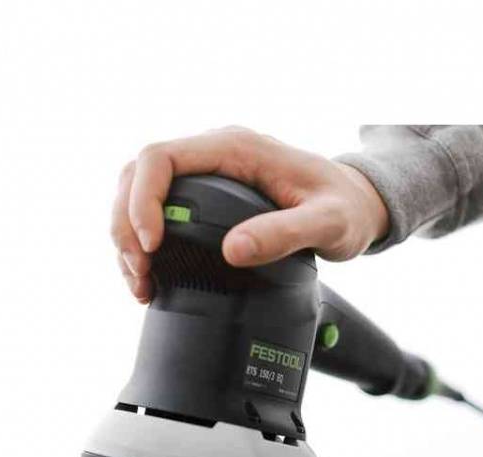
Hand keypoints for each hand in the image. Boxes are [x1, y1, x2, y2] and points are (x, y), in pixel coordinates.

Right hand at [111, 127, 389, 302]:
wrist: (356, 205)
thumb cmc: (345, 209)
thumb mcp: (326, 223)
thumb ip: (284, 233)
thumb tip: (233, 251)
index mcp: (234, 148)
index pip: (161, 158)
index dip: (142, 201)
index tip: (151, 246)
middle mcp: (214, 155)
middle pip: (138, 175)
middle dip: (126, 225)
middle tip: (140, 273)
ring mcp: (207, 175)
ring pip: (140, 193)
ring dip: (128, 237)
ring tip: (140, 282)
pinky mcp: (207, 197)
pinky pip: (159, 211)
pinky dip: (144, 244)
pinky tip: (151, 276)